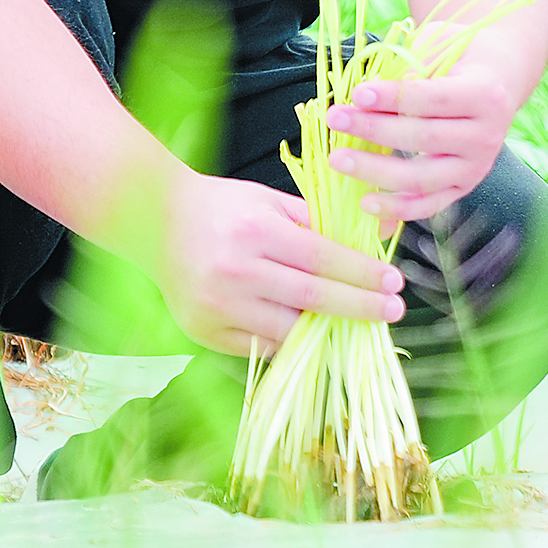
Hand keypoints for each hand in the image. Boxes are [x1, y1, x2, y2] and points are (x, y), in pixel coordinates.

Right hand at [156, 170, 402, 357]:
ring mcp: (216, 306)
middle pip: (311, 297)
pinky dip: (287, 341)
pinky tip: (309, 331)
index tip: (394, 282)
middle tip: (393, 310)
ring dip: (326, 329)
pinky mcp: (204, 331)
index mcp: (253, 230)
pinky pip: (259, 346)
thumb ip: (320, 220)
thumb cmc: (223, 207)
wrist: (154, 223)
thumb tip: (376, 234)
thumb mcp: (270, 201)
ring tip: (355, 322)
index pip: (321, 258)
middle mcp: (234, 270)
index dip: (361, 273)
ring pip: (287, 330)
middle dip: (359, 305)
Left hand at [323, 51, 520, 224]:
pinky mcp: (464, 188)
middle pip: (424, 138)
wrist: (498, 81)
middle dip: (374, 129)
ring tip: (338, 159)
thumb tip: (363, 97)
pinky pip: (428, 204)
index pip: (433, 99)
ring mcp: (476, 167)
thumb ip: (407, 70)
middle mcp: (486, 136)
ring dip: (374, 171)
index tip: (358, 93)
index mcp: (484, 95)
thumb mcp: (438, 50)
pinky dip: (396, 208)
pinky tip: (365, 202)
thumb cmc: (458, 59)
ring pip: (422, 177)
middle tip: (336, 119)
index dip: (393, 97)